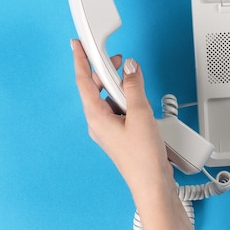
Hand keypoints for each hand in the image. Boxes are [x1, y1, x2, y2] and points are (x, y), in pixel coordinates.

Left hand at [71, 39, 173, 201]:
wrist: (152, 184)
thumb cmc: (143, 158)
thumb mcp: (140, 114)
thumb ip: (135, 87)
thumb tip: (130, 68)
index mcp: (96, 117)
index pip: (83, 82)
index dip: (80, 60)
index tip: (77, 45)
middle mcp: (99, 123)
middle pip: (96, 89)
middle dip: (106, 73)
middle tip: (117, 60)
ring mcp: (110, 130)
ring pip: (110, 100)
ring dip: (122, 89)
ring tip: (136, 86)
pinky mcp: (121, 135)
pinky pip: (120, 111)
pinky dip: (129, 102)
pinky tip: (143, 104)